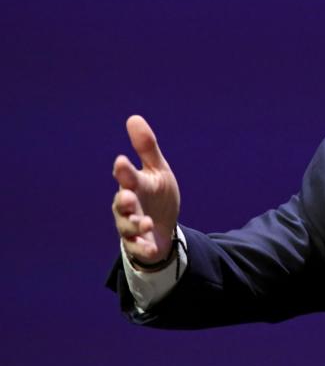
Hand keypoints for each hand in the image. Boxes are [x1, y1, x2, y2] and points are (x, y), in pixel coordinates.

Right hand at [111, 115, 179, 266]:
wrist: (161, 227)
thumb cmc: (156, 195)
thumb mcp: (157, 171)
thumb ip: (146, 148)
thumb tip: (133, 117)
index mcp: (133, 184)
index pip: (126, 176)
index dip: (123, 170)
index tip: (122, 161)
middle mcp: (128, 205)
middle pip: (122, 203)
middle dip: (124, 200)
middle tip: (128, 197)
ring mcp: (131, 226)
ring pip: (127, 226)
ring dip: (135, 224)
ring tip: (145, 222)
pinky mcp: (138, 244)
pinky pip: (137, 248)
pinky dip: (143, 247)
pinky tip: (150, 247)